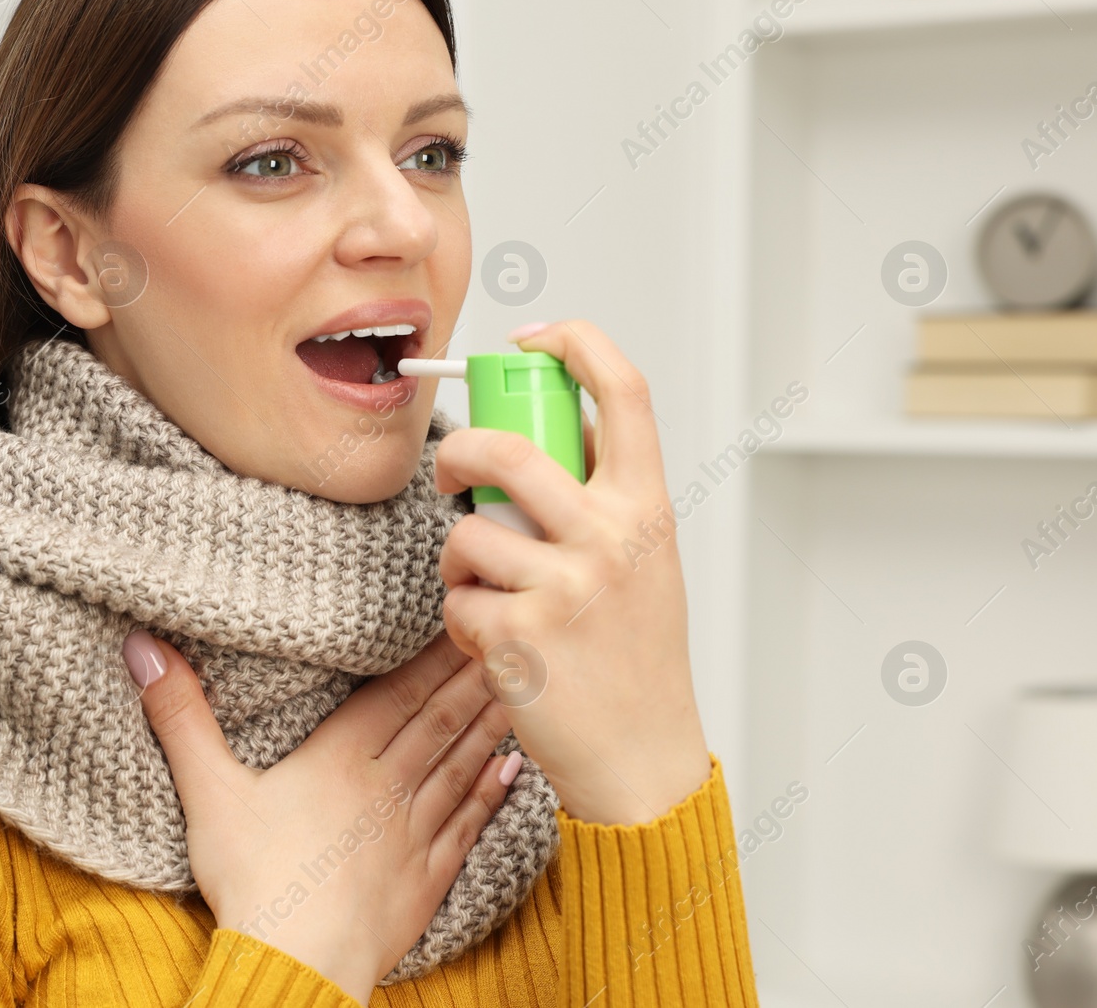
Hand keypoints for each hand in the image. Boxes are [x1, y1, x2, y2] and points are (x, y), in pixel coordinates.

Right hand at [123, 629, 519, 1003]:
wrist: (297, 966)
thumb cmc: (252, 880)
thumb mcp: (207, 791)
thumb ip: (180, 715)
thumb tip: (143, 647)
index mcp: (340, 759)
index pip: (396, 692)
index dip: (432, 655)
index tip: (465, 618)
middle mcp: (387, 787)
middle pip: (437, 719)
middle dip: (472, 675)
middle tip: (510, 635)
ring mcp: (412, 834)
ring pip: (461, 764)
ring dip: (489, 723)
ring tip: (517, 686)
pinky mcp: (426, 880)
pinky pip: (468, 826)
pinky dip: (491, 794)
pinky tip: (512, 771)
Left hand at [432, 319, 710, 825]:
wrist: (641, 757)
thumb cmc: (637, 656)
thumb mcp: (647, 561)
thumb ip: (608, 496)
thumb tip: (560, 424)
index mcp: (646, 508)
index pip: (623, 391)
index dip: (574, 343)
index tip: (532, 339)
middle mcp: (610, 537)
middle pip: (508, 446)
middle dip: (459, 451)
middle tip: (449, 472)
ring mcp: (564, 586)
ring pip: (466, 531)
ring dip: (459, 562)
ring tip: (488, 594)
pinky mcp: (518, 636)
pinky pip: (456, 599)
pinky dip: (461, 620)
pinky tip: (495, 646)